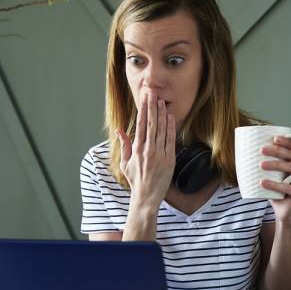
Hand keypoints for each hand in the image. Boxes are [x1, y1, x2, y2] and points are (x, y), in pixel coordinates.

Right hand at [117, 92, 175, 211]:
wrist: (146, 197)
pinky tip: (169, 116)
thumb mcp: (125, 163)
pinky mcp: (169, 159)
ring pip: (161, 129)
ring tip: (161, 100)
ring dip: (161, 113)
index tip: (143, 98)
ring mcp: (160, 154)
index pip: (140, 124)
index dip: (142, 109)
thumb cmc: (135, 180)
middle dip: (152, 106)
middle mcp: (148, 150)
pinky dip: (170, 127)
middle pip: (151, 123)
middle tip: (152, 92)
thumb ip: (124, 145)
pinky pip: (170, 140)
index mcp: (137, 149)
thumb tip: (119, 130)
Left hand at [259, 136, 290, 224]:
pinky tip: (263, 182)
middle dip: (278, 151)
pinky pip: (289, 188)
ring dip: (276, 165)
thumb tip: (243, 153)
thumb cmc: (276, 192)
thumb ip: (264, 165)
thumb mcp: (271, 176)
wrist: (283, 212)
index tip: (274, 138)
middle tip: (262, 150)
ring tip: (261, 165)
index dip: (287, 142)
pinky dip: (275, 185)